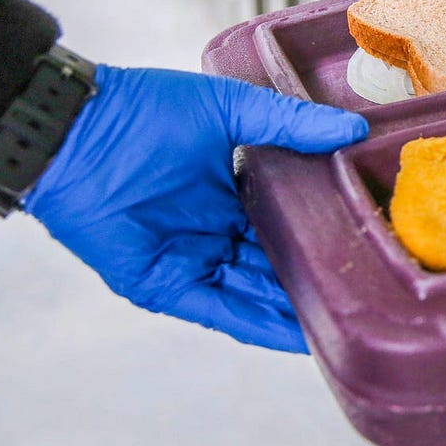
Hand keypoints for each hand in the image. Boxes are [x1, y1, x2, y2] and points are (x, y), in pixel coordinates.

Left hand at [23, 65, 368, 352]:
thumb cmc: (144, 111)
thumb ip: (289, 123)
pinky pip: (222, 312)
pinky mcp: (166, 286)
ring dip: (294, 310)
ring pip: (255, 294)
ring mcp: (191, 261)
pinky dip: (260, 325)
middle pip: (273, 265)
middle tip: (367, 291)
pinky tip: (300, 336)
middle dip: (313, 281)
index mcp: (229, 193)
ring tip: (346, 320)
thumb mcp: (229, 109)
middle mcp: (214, 232)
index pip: (283, 225)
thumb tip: (353, 130)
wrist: (77, 131)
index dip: (319, 236)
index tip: (363, 243)